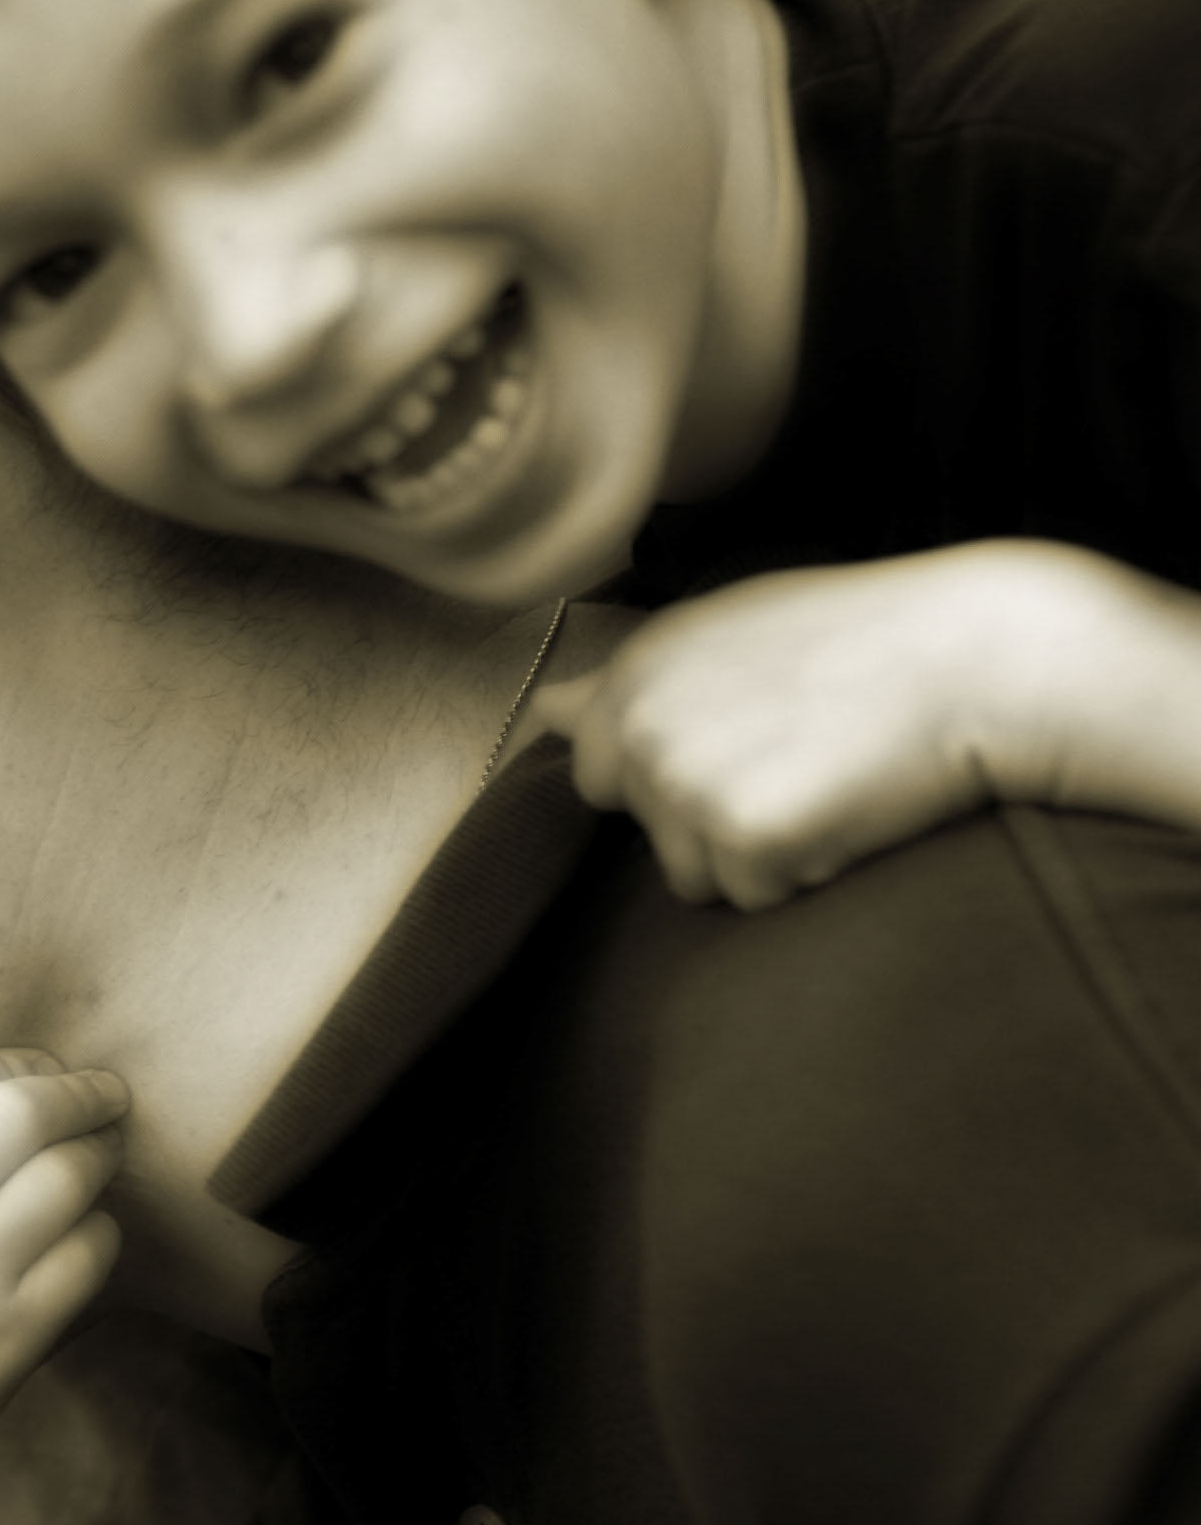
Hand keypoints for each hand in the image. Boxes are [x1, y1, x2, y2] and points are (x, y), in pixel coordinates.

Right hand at [0, 1048, 126, 1524]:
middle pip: (22, 1111)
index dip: (4, 1057)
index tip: (32, 1068)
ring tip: (105, 1148)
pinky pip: (87, 1256)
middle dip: (75, 1089)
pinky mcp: (14, 1331)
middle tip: (101, 1093)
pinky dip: (99, 1229)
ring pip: (67, 1178)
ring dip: (99, 1151)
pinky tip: (90, 1225)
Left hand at [524, 541, 1144, 909]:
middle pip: (636, 824)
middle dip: (697, 818)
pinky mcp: (741, 837)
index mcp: (637, 666)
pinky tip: (848, 812)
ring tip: (827, 780)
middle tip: (791, 762)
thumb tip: (544, 710)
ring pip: (690, 872)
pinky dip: (800, 872)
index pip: (587, 761)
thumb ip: (636, 681)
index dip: (659, 772)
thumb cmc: (870, 642)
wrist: (980, 660)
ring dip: (753, 851)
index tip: (730, 751)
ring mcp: (685, 782)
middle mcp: (641, 722)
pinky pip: (752, 894)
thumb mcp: (734, 630)